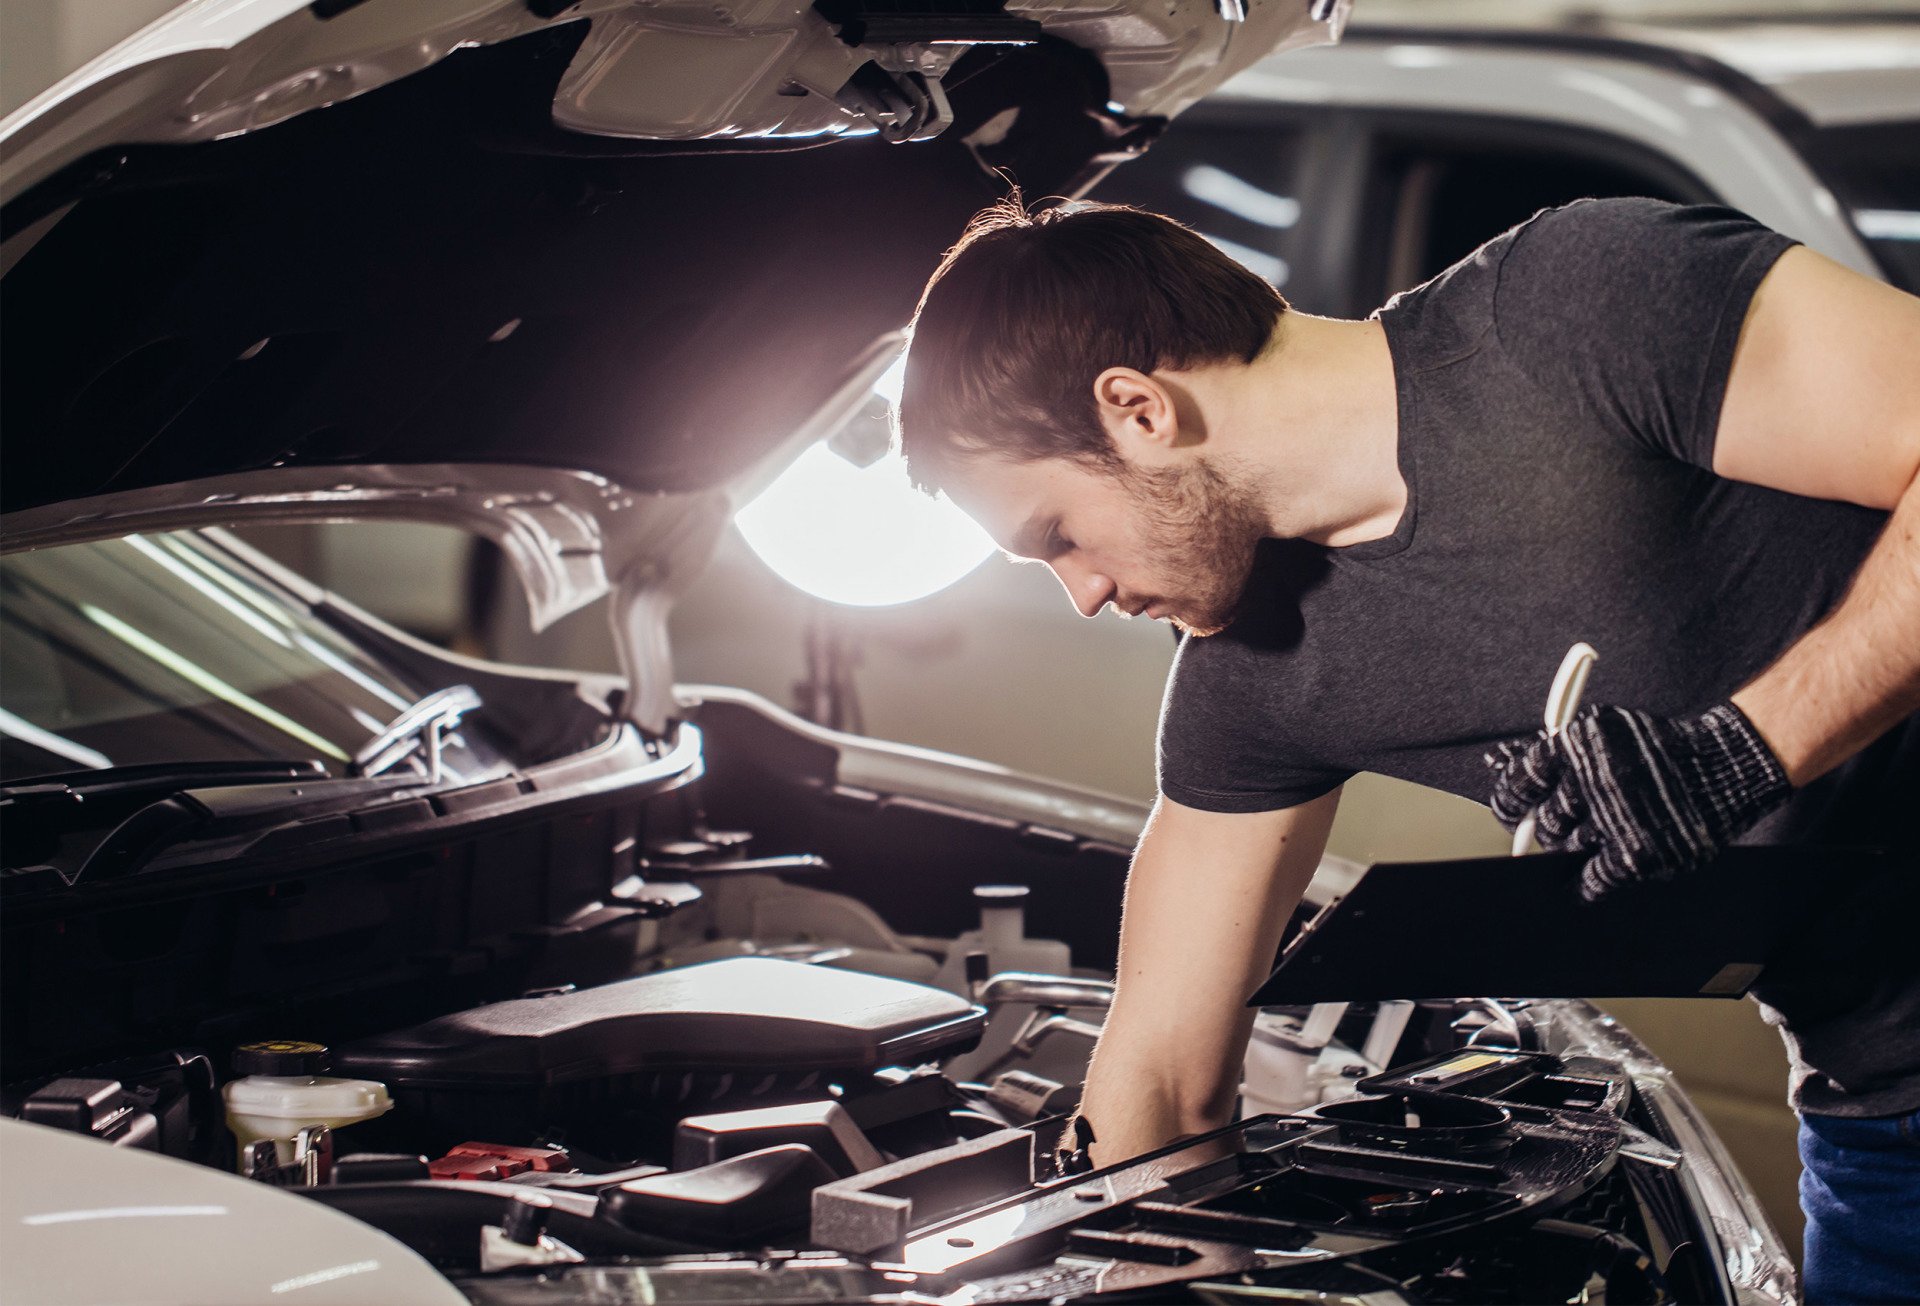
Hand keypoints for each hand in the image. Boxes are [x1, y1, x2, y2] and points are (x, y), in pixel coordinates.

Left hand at [1485, 702, 1791, 899]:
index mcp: (1580, 745)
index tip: (1511, 813)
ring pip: (1565, 851)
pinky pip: (1591, 881)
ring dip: (1572, 851)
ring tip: (1594, 838)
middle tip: (1560, 827)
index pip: (1520, 782)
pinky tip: (1584, 882)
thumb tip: (1508, 776)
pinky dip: (1584, 885)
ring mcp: (1617, 819)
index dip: (1510, 804)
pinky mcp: (1638, 854)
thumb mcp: (1603, 733)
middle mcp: (1595, 780)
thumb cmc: (1659, 751)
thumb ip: (1558, 753)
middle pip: (1544, 823)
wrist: (1722, 768)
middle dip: (1547, 829)